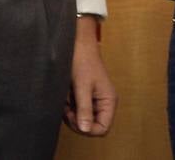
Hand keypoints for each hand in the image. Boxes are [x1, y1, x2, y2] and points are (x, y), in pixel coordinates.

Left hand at [64, 16, 114, 136]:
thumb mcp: (82, 87)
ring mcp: (94, 100)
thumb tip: (85, 129)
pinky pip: (78, 111)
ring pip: (83, 120)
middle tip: (68, 110)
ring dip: (72, 115)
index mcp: (108, 100)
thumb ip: (84, 109)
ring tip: (66, 102)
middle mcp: (104, 102)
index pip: (103, 128)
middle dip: (78, 122)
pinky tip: (66, 98)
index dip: (88, 129)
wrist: (77, 44)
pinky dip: (70, 109)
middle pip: (92, 126)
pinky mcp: (85, 97)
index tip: (75, 119)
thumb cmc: (83, 61)